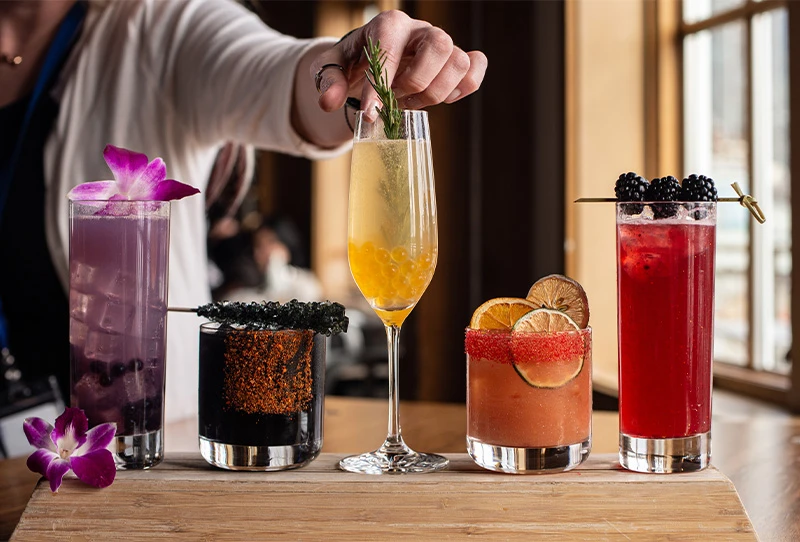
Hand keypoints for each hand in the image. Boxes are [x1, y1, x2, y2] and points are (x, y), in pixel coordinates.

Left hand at [311, 10, 487, 121]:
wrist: (372, 61)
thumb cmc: (353, 61)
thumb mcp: (330, 68)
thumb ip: (328, 82)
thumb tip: (329, 103)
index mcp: (388, 24)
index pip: (391, 48)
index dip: (380, 84)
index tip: (370, 112)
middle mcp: (420, 29)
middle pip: (439, 46)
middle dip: (417, 83)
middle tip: (397, 99)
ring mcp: (442, 44)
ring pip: (459, 62)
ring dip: (436, 92)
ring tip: (410, 102)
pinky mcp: (455, 61)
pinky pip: (475, 68)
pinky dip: (464, 87)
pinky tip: (442, 98)